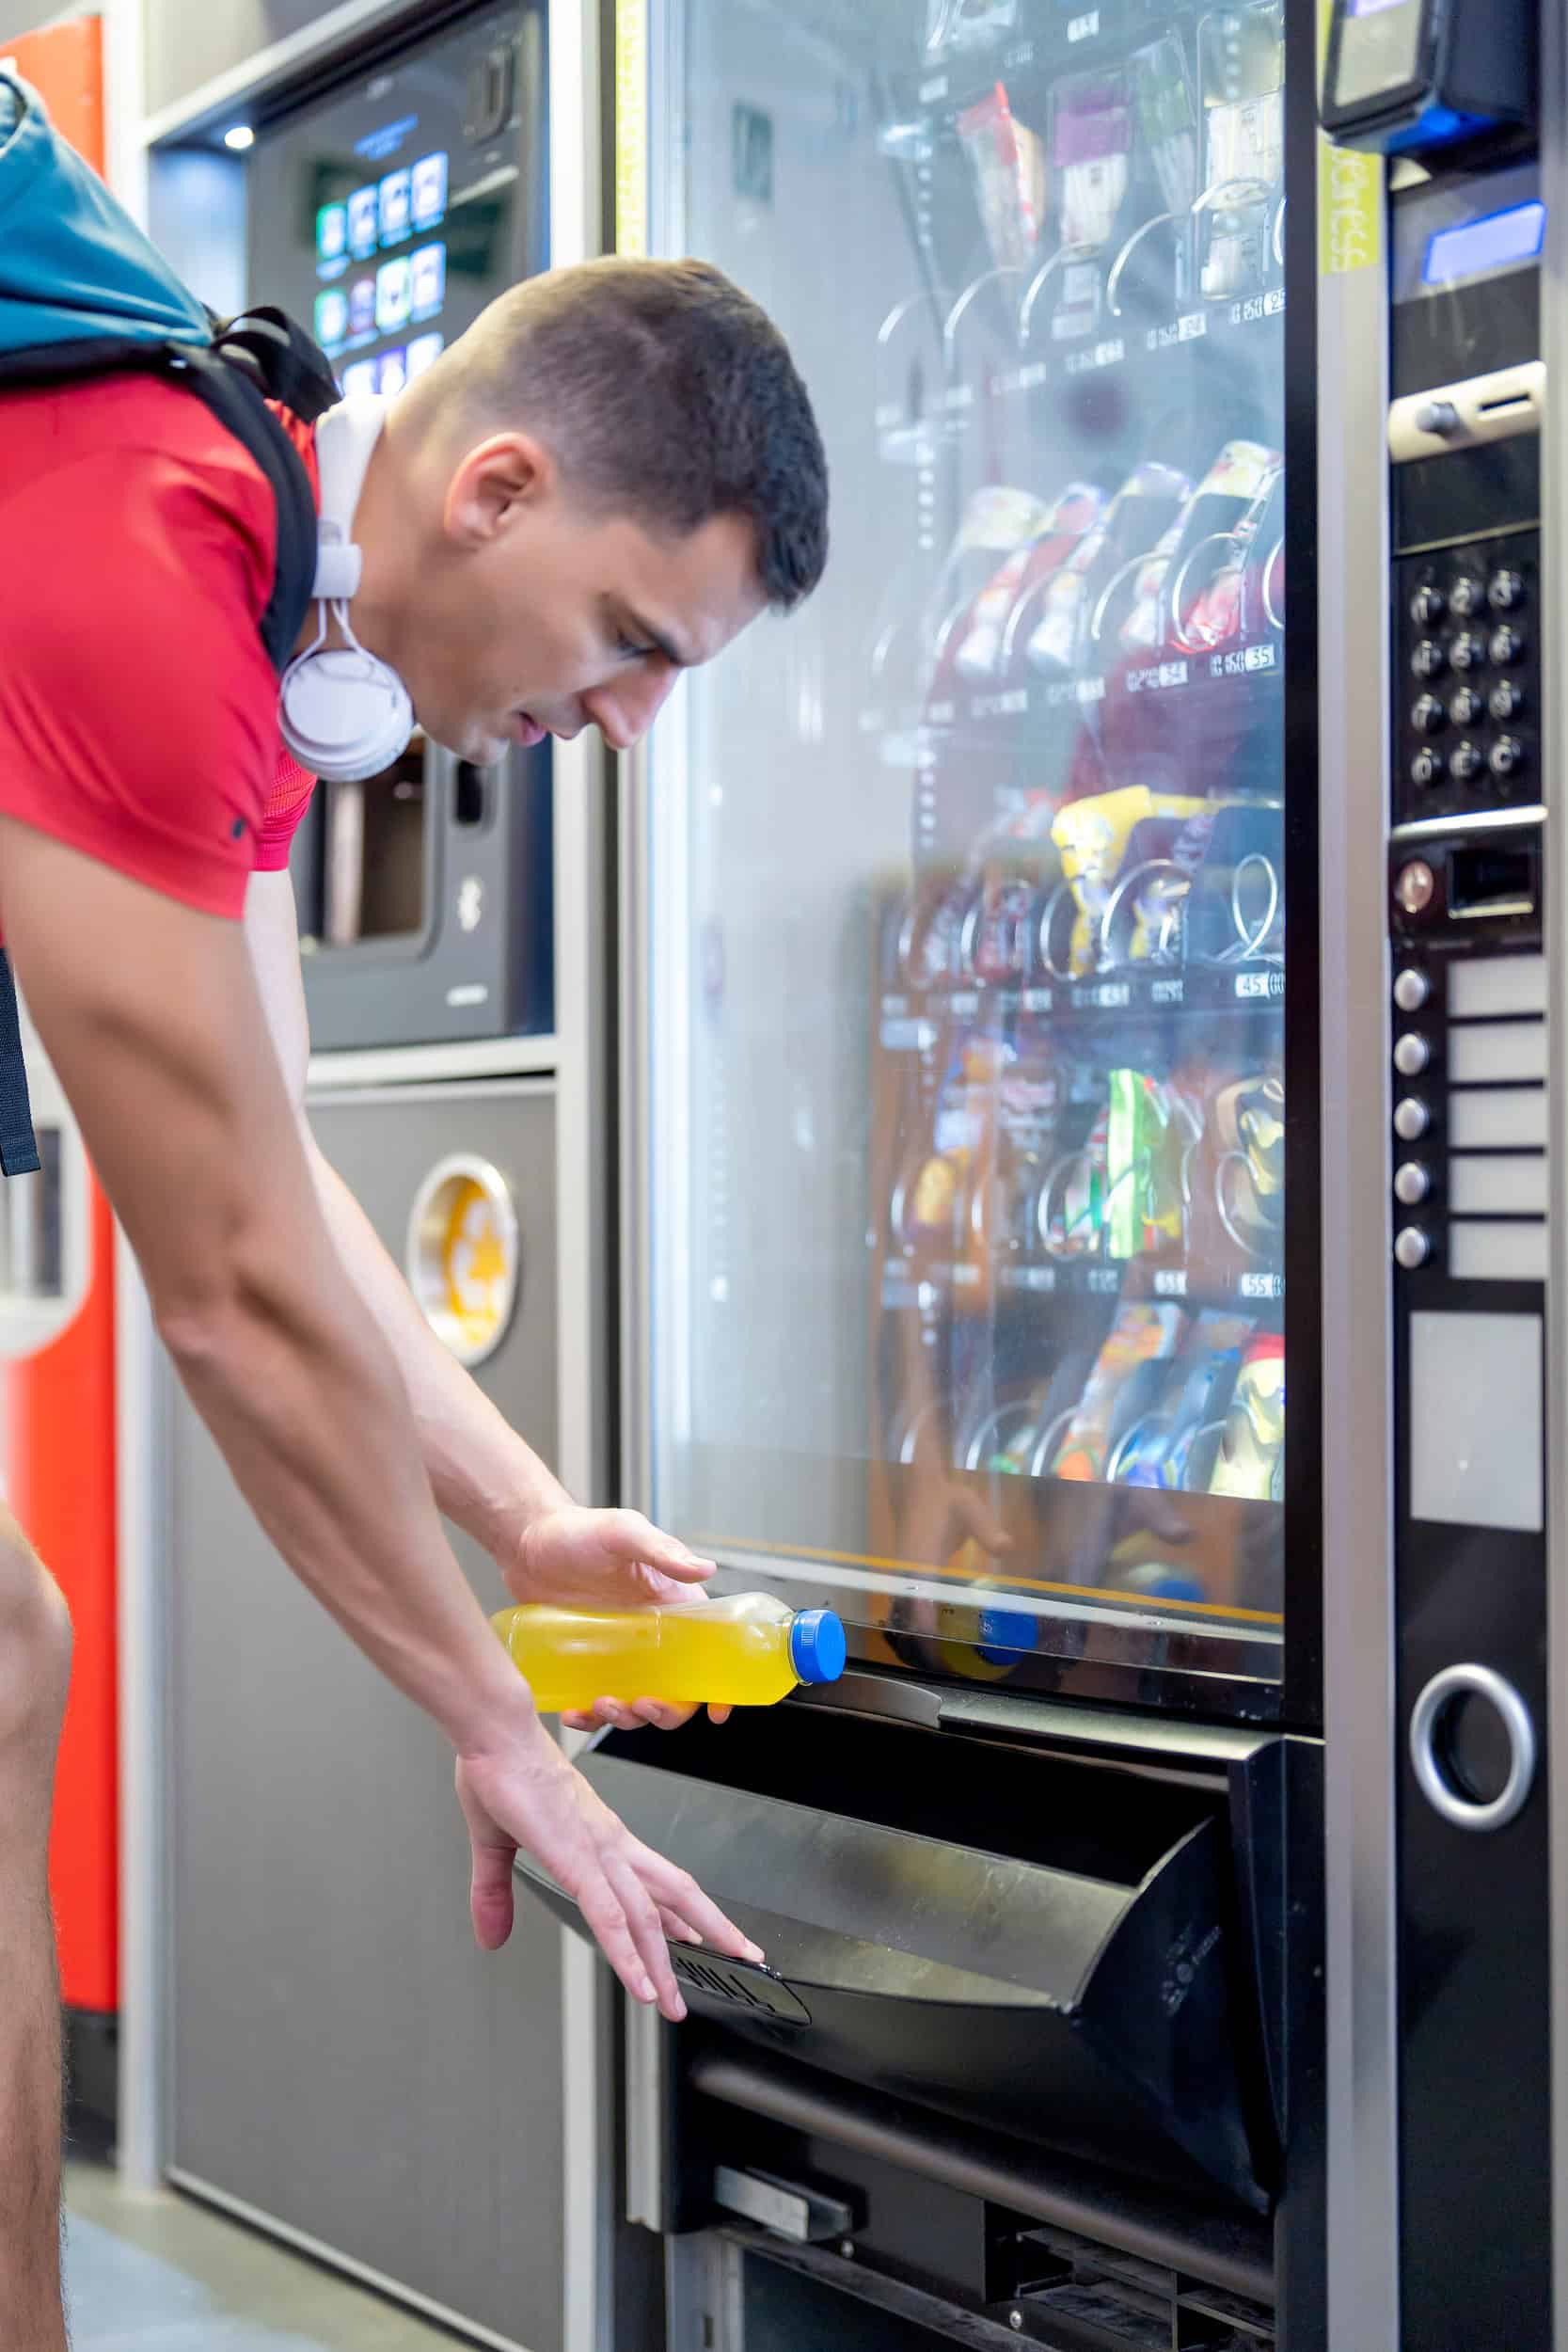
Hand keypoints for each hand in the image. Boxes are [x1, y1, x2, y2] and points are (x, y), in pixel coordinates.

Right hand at [455, 1709, 762, 2021]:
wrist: (494, 1732)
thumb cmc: (499, 1769)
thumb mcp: (496, 1843)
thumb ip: (495, 1892)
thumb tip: (491, 1937)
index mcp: (599, 1836)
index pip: (652, 1880)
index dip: (679, 1910)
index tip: (700, 1933)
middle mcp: (610, 1844)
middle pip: (673, 1893)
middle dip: (709, 1928)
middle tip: (740, 1956)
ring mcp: (599, 1852)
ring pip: (646, 1915)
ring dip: (663, 1962)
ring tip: (674, 2002)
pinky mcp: (577, 1859)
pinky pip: (610, 1915)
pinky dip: (629, 1952)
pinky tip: (642, 1982)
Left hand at [507, 1502, 732, 1735]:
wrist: (525, 1541)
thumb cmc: (577, 1529)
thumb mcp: (623, 1534)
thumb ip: (662, 1551)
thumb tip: (706, 1569)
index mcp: (672, 1604)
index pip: (708, 1650)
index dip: (718, 1685)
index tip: (715, 1712)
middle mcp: (651, 1633)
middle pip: (676, 1690)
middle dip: (667, 1711)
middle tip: (643, 1705)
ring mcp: (619, 1652)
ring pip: (636, 1703)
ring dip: (626, 1717)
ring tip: (602, 1704)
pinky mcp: (587, 1663)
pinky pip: (594, 1701)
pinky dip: (589, 1717)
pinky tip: (574, 1713)